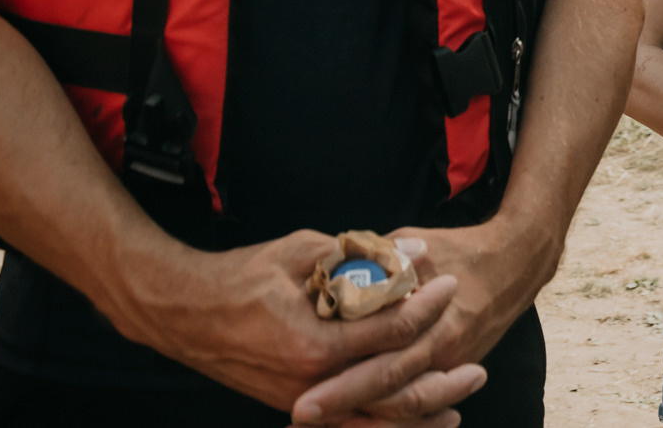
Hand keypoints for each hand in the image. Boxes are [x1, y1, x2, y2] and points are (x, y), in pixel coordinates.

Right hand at [117, 231, 480, 423]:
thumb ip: (360, 257)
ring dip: (421, 412)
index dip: (426, 304)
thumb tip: (416, 254)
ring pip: (375, 419)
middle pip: (393, 388)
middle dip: (440, 374)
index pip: (390, 329)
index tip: (450, 283)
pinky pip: (351, 425)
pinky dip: (386, 424)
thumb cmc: (243, 276)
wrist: (185, 314)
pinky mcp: (296, 406)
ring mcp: (302, 401)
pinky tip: (417, 419)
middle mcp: (311, 383)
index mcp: (314, 342)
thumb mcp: (302, 253)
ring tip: (460, 399)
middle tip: (477, 363)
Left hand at [293, 221, 554, 425]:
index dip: (341, 386)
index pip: (382, 365)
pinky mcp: (450, 370)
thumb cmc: (461, 250)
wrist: (515, 264)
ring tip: (314, 426)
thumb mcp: (418, 245)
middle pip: (386, 394)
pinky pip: (414, 401)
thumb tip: (334, 273)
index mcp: (435, 323)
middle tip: (299, 416)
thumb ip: (378, 262)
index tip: (301, 400)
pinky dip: (385, 416)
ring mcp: (449, 366)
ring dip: (359, 418)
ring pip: (401, 407)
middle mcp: (443, 353)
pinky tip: (350, 419)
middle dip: (341, 408)